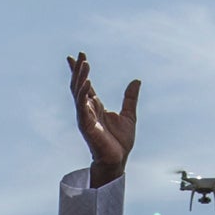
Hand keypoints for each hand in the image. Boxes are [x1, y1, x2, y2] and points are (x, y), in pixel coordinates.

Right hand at [68, 53, 139, 185]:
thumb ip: (130, 98)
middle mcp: (87, 109)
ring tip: (84, 63)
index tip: (77, 56)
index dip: (80, 71)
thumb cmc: (120, 142)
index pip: (85, 84)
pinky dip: (83, 94)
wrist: (118, 160)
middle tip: (79, 55)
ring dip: (80, 78)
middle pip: (79, 85)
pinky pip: (82, 107)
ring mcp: (85, 117)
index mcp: (95, 106)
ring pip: (78, 93)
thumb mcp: (129, 115)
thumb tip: (137, 81)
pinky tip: (87, 82)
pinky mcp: (86, 125)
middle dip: (78, 70)